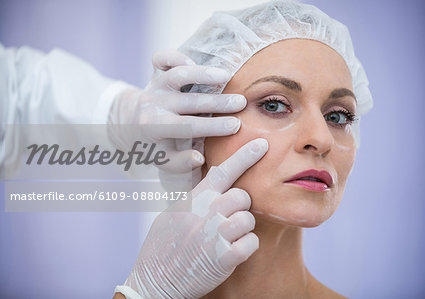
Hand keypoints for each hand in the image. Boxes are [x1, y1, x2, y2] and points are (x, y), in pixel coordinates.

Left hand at [108, 50, 245, 187]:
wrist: (132, 123)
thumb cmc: (155, 144)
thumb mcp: (164, 160)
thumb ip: (181, 162)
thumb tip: (199, 157)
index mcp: (156, 127)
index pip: (187, 127)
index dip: (212, 126)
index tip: (235, 126)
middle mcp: (155, 104)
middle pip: (188, 101)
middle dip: (217, 102)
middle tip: (240, 103)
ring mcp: (155, 86)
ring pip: (178, 76)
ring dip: (203, 74)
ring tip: (227, 76)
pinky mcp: (155, 72)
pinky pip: (161, 58)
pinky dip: (176, 56)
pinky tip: (195, 61)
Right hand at [123, 138, 268, 297]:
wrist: (155, 282)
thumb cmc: (163, 247)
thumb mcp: (172, 214)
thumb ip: (195, 197)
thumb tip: (213, 179)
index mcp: (193, 200)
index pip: (222, 171)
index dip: (244, 156)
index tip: (262, 144)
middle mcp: (205, 213)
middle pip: (241, 195)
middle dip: (240, 206)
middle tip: (227, 219)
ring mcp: (215, 235)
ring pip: (248, 218)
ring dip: (242, 228)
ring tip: (227, 238)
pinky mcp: (224, 258)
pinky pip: (251, 243)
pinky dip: (246, 247)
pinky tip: (231, 252)